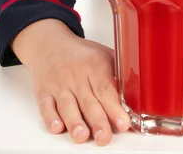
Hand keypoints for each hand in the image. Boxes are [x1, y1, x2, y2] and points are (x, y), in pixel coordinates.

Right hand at [12, 19, 129, 145]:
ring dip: (75, 123)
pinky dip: (51, 118)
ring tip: (82, 136)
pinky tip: (58, 127)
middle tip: (104, 137)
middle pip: (88, 102)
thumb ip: (120, 73)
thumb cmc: (82, 55)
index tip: (123, 122)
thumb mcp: (104, 55)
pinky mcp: (44, 93)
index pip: (106, 89)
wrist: (51, 45)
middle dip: (98, 121)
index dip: (114, 107)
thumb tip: (138, 93)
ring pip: (67, 106)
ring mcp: (60, 85)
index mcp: (95, 65)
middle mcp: (77, 76)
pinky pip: (46, 107)